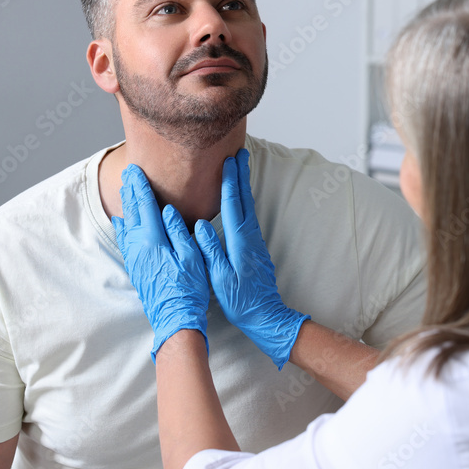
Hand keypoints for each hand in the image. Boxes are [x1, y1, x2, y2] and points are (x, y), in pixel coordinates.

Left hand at [112, 165, 208, 362]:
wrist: (174, 317)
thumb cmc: (188, 288)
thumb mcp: (191, 257)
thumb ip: (178, 231)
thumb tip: (167, 211)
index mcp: (153, 240)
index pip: (144, 206)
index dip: (140, 187)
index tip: (136, 171)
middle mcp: (139, 247)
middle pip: (132, 212)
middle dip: (130, 191)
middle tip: (127, 173)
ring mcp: (135, 257)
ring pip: (126, 224)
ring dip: (126, 205)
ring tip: (125, 190)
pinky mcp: (135, 266)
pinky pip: (125, 239)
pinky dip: (123, 226)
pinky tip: (121, 221)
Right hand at [194, 149, 309, 369]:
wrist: (267, 315)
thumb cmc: (241, 301)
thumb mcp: (220, 278)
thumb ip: (211, 250)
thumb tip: (201, 224)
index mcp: (240, 241)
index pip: (233, 204)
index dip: (230, 181)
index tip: (228, 161)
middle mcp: (250, 237)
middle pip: (244, 199)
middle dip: (240, 175)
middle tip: (238, 153)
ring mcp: (254, 241)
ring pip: (248, 206)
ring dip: (243, 185)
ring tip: (239, 168)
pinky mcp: (255, 247)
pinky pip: (247, 216)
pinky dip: (243, 201)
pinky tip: (239, 199)